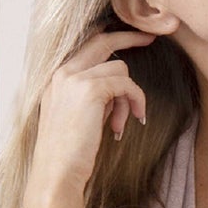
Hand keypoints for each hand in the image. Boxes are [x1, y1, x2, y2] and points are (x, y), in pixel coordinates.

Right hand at [29, 28, 155, 193]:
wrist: (57, 171)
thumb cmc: (70, 151)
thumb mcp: (79, 115)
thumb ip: (93, 95)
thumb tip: (120, 87)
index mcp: (56, 78)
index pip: (86, 46)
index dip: (110, 38)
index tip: (133, 36)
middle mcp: (62, 72)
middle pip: (102, 42)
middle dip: (130, 37)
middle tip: (151, 38)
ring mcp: (74, 78)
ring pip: (120, 69)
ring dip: (129, 96)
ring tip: (121, 123)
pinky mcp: (90, 89)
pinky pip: (127, 85)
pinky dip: (135, 101)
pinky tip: (130, 121)